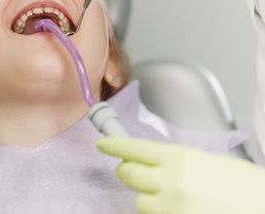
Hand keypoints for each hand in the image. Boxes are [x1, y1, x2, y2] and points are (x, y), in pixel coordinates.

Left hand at [97, 136, 264, 213]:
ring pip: (140, 202)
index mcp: (180, 158)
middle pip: (127, 174)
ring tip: (174, 199)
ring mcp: (172, 208)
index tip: (102, 144)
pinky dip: (162, 213)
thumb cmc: (243, 185)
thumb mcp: (206, 162)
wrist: (264, 206)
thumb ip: (174, 161)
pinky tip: (181, 210)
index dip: (115, 145)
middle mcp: (172, 181)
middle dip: (128, 172)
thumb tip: (148, 161)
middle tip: (137, 173)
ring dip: (149, 199)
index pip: (135, 148)